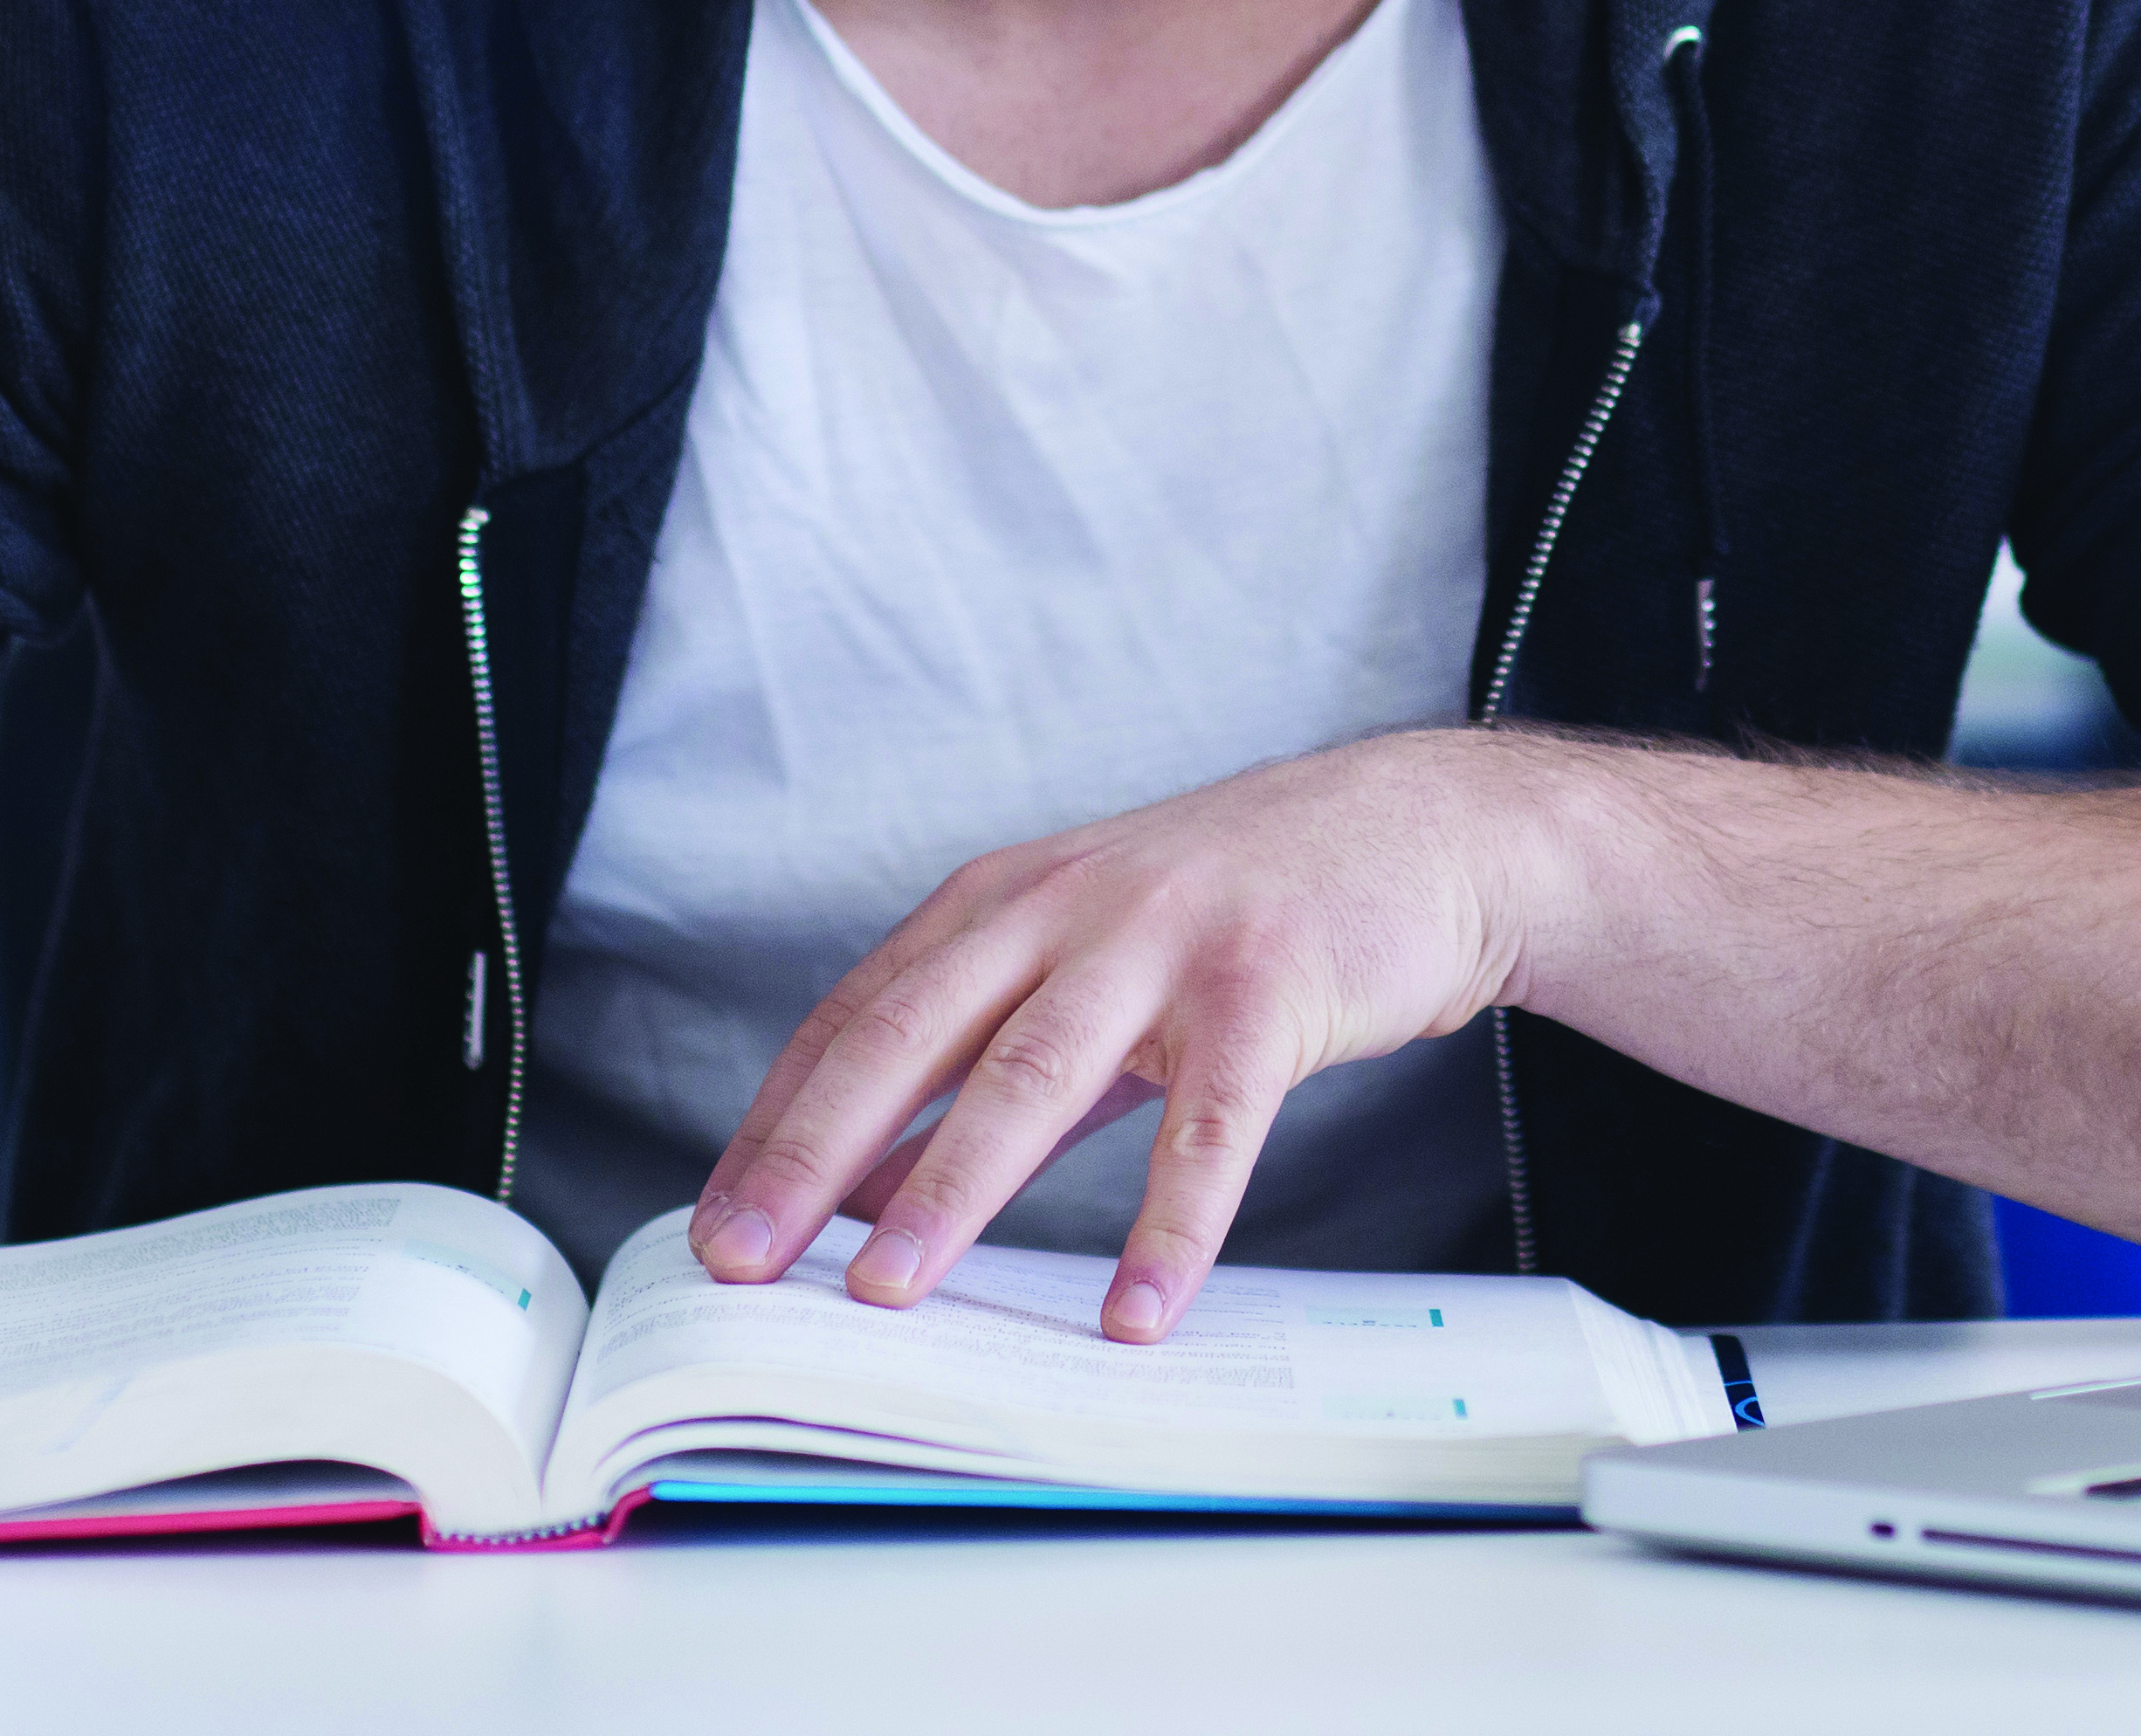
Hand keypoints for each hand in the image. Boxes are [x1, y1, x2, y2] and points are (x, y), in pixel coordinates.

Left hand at [689, 728, 1592, 1345]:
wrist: (1425, 833)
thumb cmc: (1247, 908)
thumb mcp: (1095, 967)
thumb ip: (989, 1068)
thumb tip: (873, 1190)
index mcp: (1010, 899)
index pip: (861, 1015)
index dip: (778, 1119)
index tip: (714, 1219)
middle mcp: (1068, 906)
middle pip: (912, 1034)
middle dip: (813, 1150)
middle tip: (744, 1256)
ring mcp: (1167, 941)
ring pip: (1035, 1072)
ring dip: (952, 1188)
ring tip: (888, 1289)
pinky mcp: (1267, 985)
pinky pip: (1209, 1123)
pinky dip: (1168, 1224)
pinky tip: (1134, 1308)